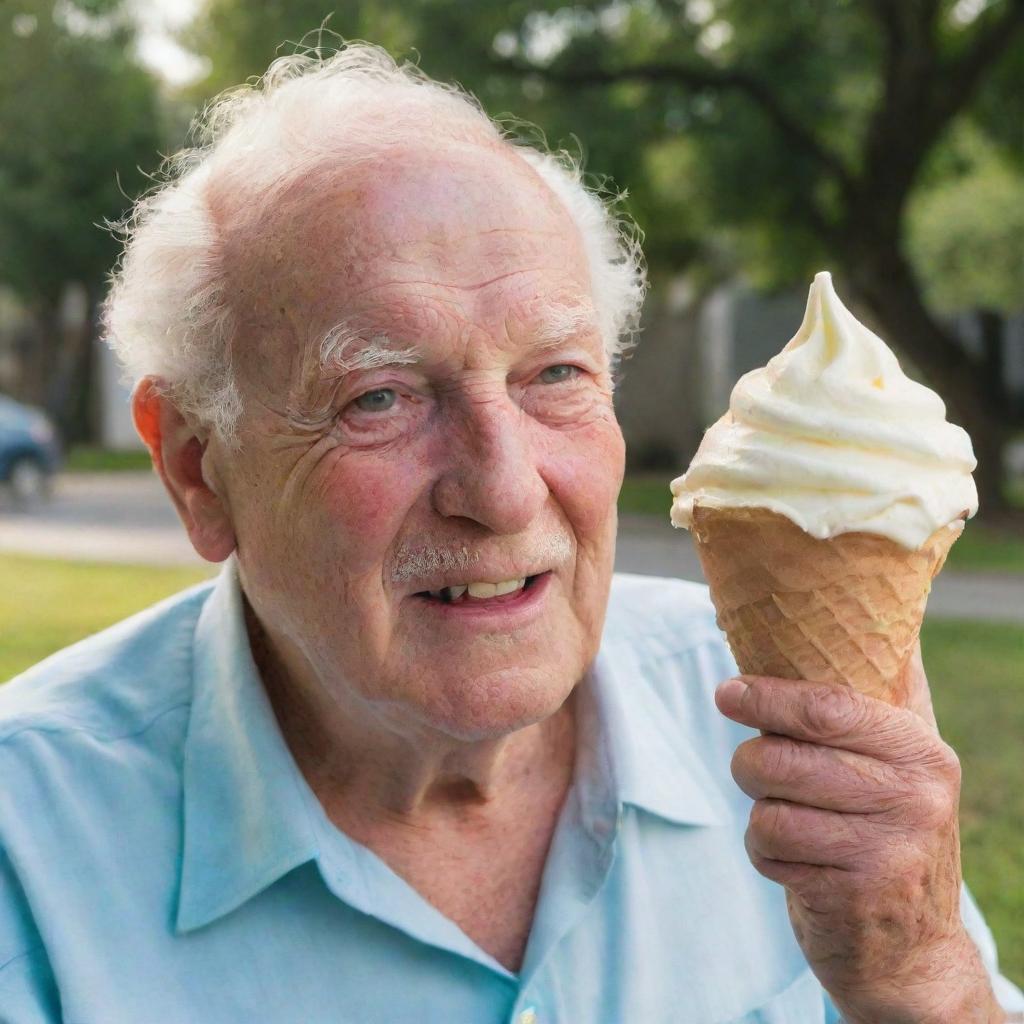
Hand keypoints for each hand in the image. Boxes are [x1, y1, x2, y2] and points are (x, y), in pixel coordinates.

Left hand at [715, 647, 1003, 1022]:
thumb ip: (871, 693)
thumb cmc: (882, 830)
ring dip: (762, 816)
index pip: (828, 706)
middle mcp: (916, 796)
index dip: (766, 695)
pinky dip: (767, 857)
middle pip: (783, 757)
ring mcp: (891, 850)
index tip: (727, 692)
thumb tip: (851, 597)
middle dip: (752, 763)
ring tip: (790, 821)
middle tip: (758, 768)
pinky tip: (799, 863)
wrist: (912, 947)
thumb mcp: (895, 761)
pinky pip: (770, 853)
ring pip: (769, 809)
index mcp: (920, 748)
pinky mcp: (857, 896)